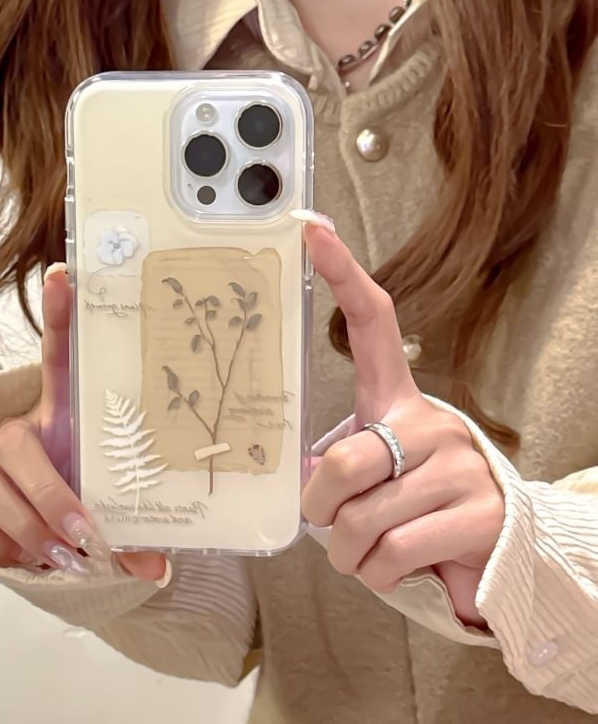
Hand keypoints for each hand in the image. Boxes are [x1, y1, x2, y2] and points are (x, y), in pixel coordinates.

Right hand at [0, 264, 165, 581]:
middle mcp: (18, 433)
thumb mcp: (115, 504)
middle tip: (85, 535)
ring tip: (62, 558)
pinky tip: (25, 558)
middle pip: (19, 446)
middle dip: (52, 496)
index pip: (59, 357)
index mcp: (64, 418)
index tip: (67, 274)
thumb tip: (157, 569)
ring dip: (29, 531)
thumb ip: (136, 529)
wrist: (47, 539)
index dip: (62, 314)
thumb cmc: (89, 504)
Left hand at [297, 213, 504, 626]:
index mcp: (400, 399)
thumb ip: (342, 463)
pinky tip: (390, 567)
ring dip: (347, 551)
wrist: (496, 545)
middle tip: (326, 522)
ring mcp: (458, 466)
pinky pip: (392, 554)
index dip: (341, 275)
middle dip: (320, 509)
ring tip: (363, 550)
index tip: (312, 229)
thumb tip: (307, 483)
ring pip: (363, 519)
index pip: (374, 323)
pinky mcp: (478, 515)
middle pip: (345, 463)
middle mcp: (432, 422)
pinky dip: (374, 573)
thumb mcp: (377, 470)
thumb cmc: (414, 501)